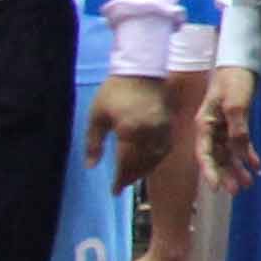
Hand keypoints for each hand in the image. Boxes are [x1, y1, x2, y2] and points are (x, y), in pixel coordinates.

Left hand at [85, 71, 170, 190]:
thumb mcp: (97, 116)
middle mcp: (150, 132)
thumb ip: (93, 143)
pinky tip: (148, 161)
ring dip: (145, 169)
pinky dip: (156, 158)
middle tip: (122, 185)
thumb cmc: (114, 92)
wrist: (141, 69)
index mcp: (131, 131)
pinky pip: (165, 148)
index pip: (126, 163)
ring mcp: (162, 128)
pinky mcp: (169, 123)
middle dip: (132, 177)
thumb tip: (91, 166)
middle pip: (143, 164)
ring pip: (156, 158)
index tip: (114, 191)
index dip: (120, 180)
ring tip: (133, 176)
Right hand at [199, 66, 260, 193]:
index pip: (204, 154)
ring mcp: (222, 128)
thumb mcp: (235, 104)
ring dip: (238, 168)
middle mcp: (211, 130)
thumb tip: (240, 151)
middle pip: (217, 158)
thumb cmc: (233, 81)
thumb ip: (237, 129)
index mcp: (204, 125)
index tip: (216, 188)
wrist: (241, 65)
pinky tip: (257, 166)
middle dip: (226, 174)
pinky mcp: (235, 125)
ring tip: (250, 183)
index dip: (210, 172)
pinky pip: (240, 145)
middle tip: (238, 191)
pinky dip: (248, 155)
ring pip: (229, 154)